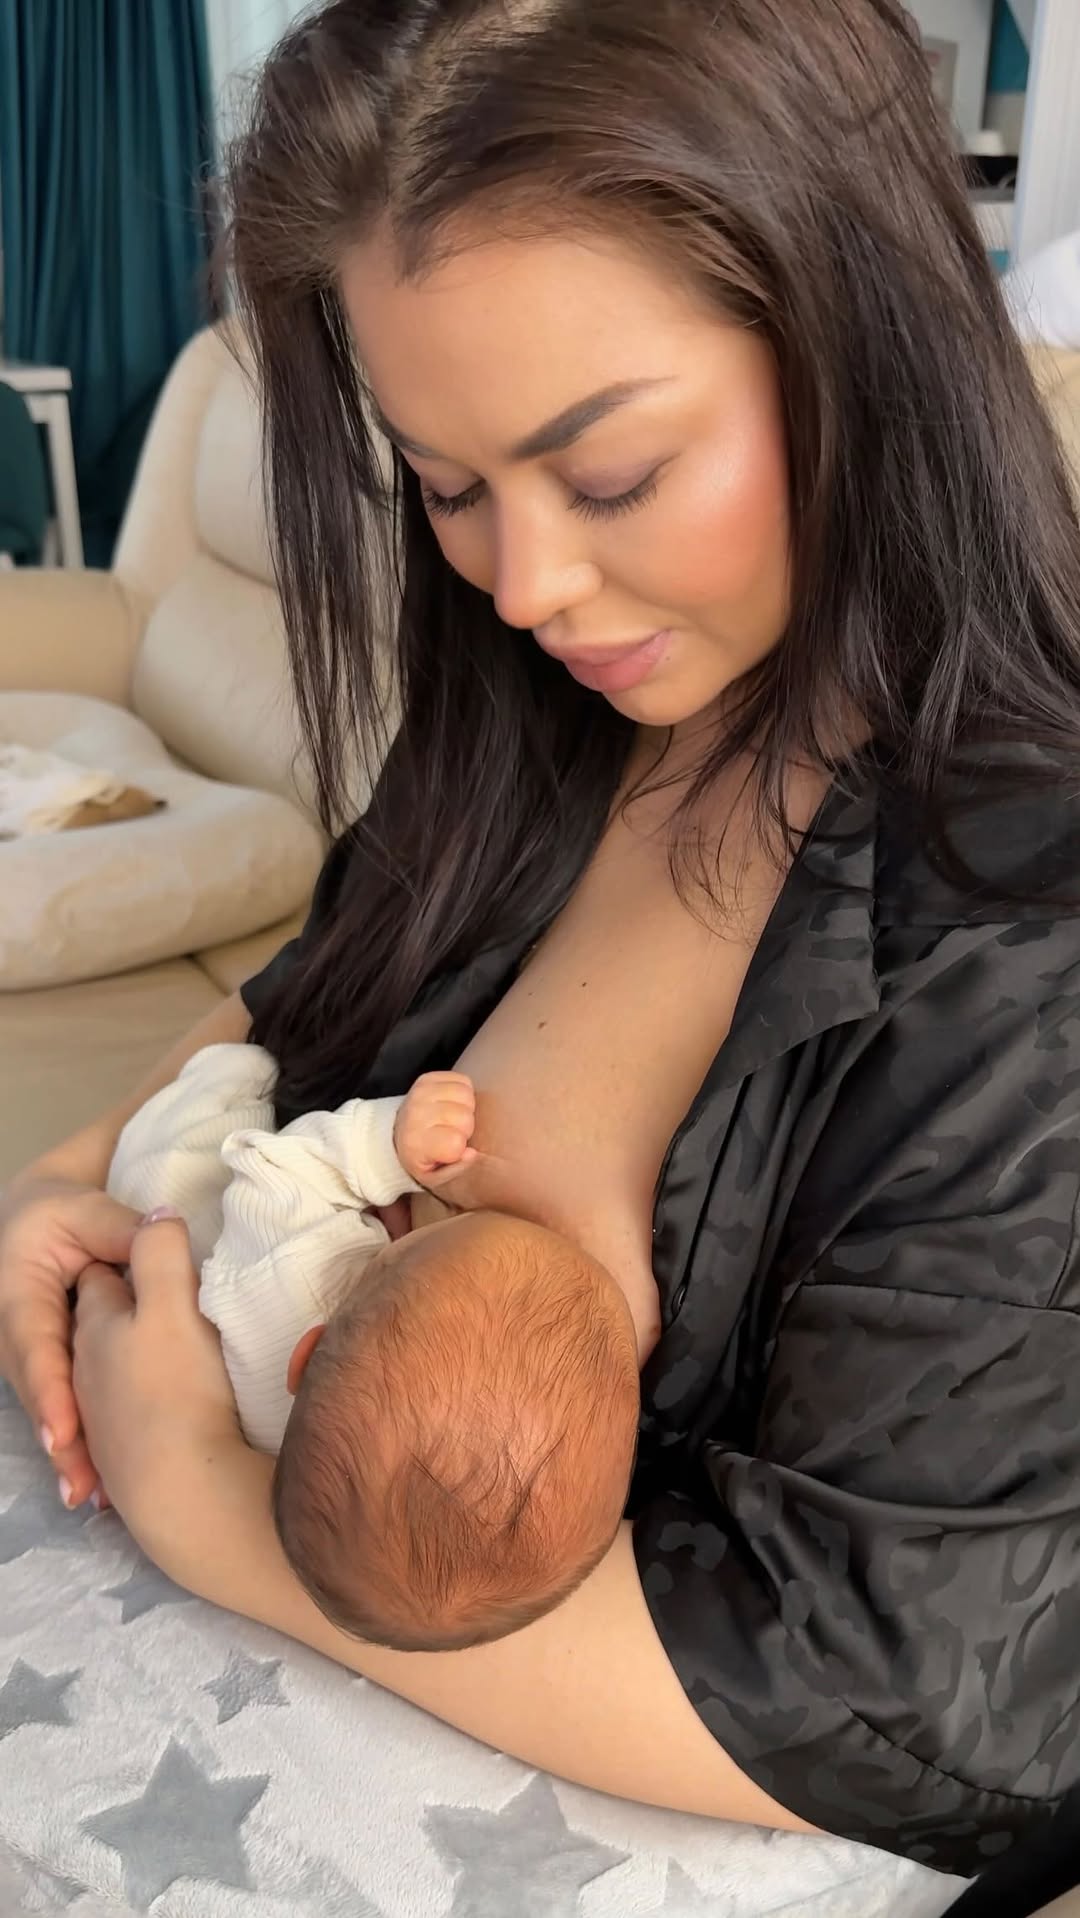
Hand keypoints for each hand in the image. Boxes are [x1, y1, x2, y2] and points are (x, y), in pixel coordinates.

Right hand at [0, 1176, 140, 1506]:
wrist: (35, 1217)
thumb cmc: (59, 1209)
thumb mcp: (83, 1209)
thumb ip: (118, 1228)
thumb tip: (163, 1232)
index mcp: (17, 1294)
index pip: (34, 1347)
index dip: (50, 1393)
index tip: (65, 1433)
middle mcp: (13, 1333)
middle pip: (38, 1393)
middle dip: (61, 1443)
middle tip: (84, 1486)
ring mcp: (28, 1355)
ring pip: (49, 1407)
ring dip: (69, 1452)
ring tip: (92, 1493)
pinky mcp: (49, 1366)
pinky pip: (62, 1405)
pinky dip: (79, 1441)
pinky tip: (96, 1483)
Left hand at [72, 1215, 240, 1562]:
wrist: (180, 1495)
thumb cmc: (174, 1390)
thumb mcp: (171, 1304)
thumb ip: (160, 1250)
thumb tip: (162, 1212)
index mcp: (96, 1325)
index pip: (109, 1276)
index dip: (133, 1255)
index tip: (161, 1247)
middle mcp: (87, 1369)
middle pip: (105, 1326)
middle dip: (129, 1310)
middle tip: (173, 1299)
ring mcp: (103, 1417)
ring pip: (113, 1373)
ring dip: (136, 1362)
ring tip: (174, 1356)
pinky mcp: (124, 1458)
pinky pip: (130, 1416)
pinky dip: (144, 1405)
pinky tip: (167, 1411)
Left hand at [394, 1072, 476, 1188]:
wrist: (395, 1134)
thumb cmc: (421, 1157)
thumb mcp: (434, 1177)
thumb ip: (455, 1170)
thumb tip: (471, 1152)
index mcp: (416, 1143)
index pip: (456, 1142)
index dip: (459, 1147)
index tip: (448, 1150)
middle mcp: (416, 1114)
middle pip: (465, 1118)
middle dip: (464, 1128)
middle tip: (450, 1133)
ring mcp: (421, 1092)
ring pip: (467, 1096)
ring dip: (465, 1108)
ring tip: (452, 1118)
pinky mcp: (427, 1078)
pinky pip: (463, 1081)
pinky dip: (463, 1092)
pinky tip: (451, 1103)